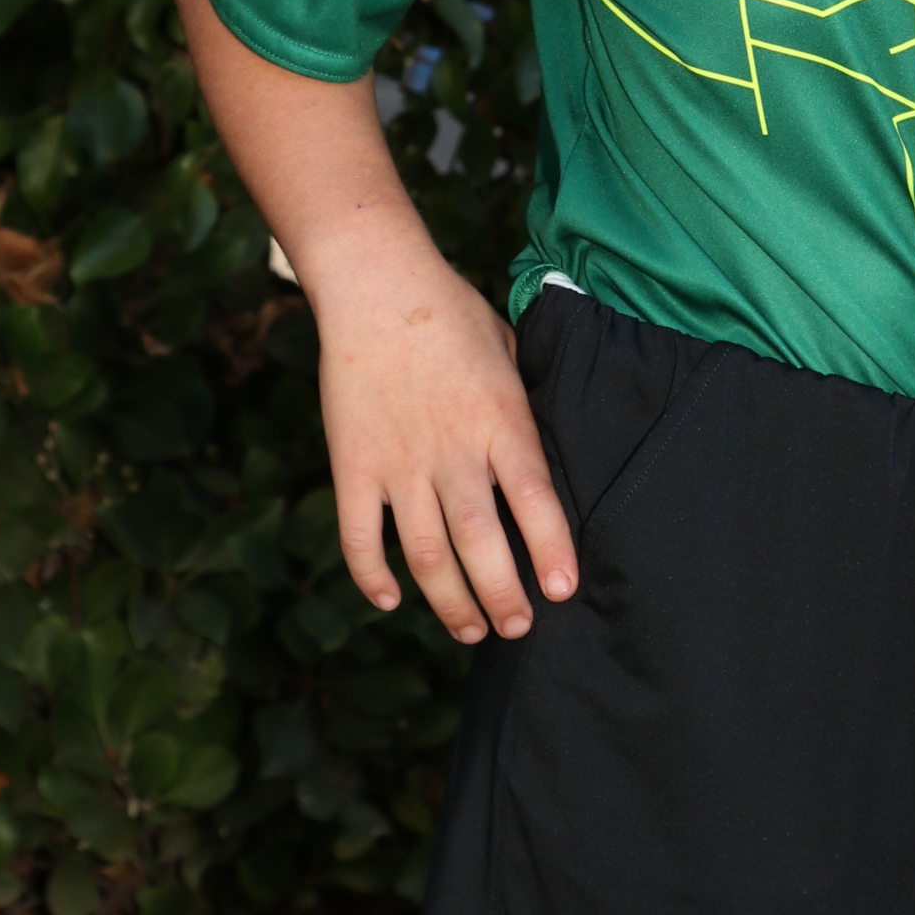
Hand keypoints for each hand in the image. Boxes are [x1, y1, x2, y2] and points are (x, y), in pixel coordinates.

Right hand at [312, 227, 577, 646]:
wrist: (377, 284)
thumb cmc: (452, 313)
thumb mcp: (510, 352)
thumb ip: (522, 408)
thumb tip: (542, 453)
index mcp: (501, 420)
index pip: (536, 500)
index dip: (551, 552)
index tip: (562, 592)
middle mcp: (453, 450)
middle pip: (481, 544)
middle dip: (502, 598)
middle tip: (518, 628)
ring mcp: (399, 462)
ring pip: (425, 555)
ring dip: (449, 603)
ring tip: (471, 629)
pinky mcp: (353, 465)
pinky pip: (359, 539)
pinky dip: (373, 578)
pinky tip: (391, 601)